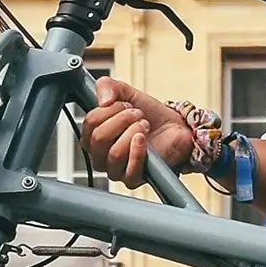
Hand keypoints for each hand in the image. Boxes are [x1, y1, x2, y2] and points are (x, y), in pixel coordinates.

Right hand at [77, 77, 203, 187]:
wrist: (177, 127)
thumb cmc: (151, 115)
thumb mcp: (127, 93)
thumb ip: (108, 86)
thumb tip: (103, 100)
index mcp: (95, 136)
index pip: (89, 124)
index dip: (108, 110)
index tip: (124, 104)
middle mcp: (101, 155)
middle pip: (98, 139)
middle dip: (121, 120)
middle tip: (137, 114)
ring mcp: (116, 170)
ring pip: (113, 154)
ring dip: (132, 133)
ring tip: (145, 125)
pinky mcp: (133, 180)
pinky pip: (128, 170)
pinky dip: (137, 151)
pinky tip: (144, 139)